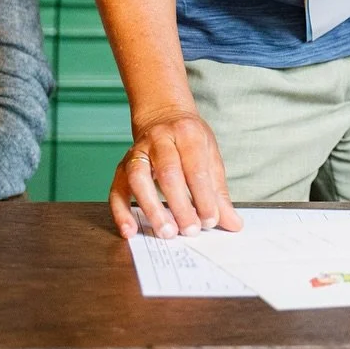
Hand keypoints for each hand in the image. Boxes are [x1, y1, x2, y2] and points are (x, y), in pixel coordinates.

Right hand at [110, 109, 242, 240]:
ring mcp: (138, 151)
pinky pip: (117, 189)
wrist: (162, 116)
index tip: (210, 220)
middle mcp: (160, 140)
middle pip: (168, 173)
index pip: (196, 168)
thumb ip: (219, 192)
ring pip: (139, 179)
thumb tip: (233, 224)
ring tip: (166, 232)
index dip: (204, 196)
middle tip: (190, 230)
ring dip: (152, 208)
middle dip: (180, 205)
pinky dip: (121, 212)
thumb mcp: (210, 157)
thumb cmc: (190, 141)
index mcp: (188, 134)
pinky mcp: (122, 166)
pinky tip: (130, 230)